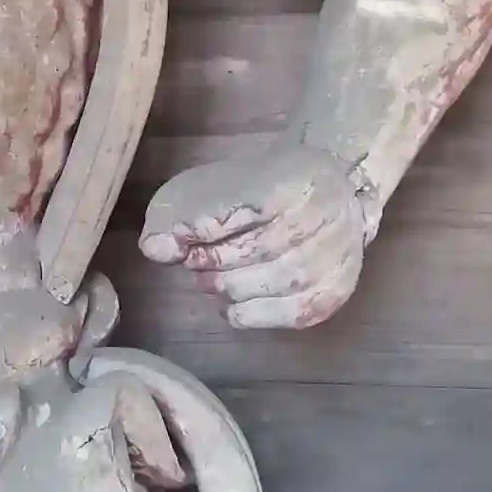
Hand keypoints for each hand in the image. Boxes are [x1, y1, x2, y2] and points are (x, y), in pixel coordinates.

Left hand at [139, 144, 367, 329]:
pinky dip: (254, 315)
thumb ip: (189, 210)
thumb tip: (154, 249)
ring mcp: (336, 257)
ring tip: (208, 281)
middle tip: (192, 263)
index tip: (179, 238)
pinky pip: (292, 313)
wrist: (335, 189)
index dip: (207, 228)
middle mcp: (326, 216)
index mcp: (297, 176)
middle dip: (216, 262)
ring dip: (231, 288)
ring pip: (277, 283)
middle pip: (262, 249)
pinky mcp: (336, 290)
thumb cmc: (267, 186)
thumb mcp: (228, 180)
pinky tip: (233, 307)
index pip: (248, 207)